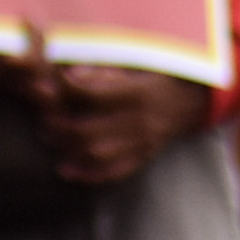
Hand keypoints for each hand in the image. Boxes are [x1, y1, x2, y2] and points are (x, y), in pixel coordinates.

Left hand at [37, 64, 212, 184]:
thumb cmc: (163, 78)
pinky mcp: (142, 157)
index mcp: (140, 93)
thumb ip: (107, 71)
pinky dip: (86, 174)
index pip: (94, 94)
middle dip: (58, 127)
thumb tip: (71, 75)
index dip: (68, 90)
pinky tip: (65, 169)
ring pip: (95, 154)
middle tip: (44, 120)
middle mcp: (140, 120)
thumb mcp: (142, 65)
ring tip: (51, 139)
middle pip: (87, 130)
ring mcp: (142, 142)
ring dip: (67, 149)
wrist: (195, 101)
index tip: (56, 84)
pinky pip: (112, 172)